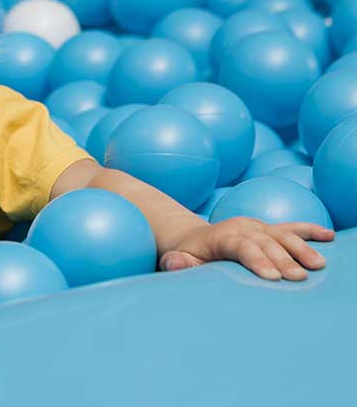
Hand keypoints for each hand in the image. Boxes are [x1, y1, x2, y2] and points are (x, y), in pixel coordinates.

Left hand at [159, 217, 334, 280]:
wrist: (191, 236)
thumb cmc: (186, 254)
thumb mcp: (176, 259)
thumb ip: (176, 263)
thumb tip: (174, 264)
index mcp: (221, 236)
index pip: (241, 246)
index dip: (256, 259)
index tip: (271, 276)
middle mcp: (241, 227)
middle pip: (266, 242)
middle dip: (283, 259)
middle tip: (299, 278)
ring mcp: (257, 226)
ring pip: (282, 234)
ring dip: (301, 247)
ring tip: (318, 264)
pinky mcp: (267, 229)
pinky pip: (291, 228)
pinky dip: (309, 231)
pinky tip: (329, 236)